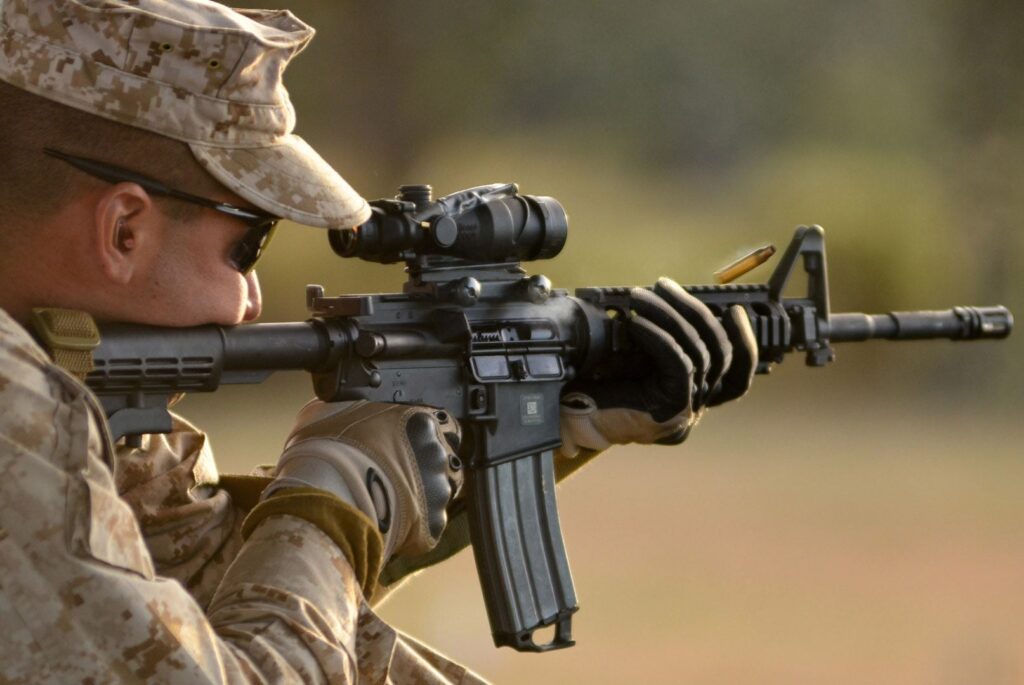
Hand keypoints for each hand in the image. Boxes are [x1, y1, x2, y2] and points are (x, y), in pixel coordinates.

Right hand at [264, 400, 463, 560]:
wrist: (327, 494)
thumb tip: (346, 408)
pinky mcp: (433, 523)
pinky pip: (429, 525)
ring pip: (440, 492)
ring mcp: (438, 488)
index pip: (443, 423)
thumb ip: (354, 408)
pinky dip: (414, 527)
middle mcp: (437, 452)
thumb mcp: (333, 410)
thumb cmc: (327, 448)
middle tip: (399, 475)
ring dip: (423, 496)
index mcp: (420, 420)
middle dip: (427, 467)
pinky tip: (390, 522)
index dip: (428, 435)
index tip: (412, 444)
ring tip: (392, 502)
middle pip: (445, 459)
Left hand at [560, 277, 756, 455]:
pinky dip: (660, 336)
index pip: (738, 374)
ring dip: (670, 315)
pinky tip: (638, 323)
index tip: (737, 310)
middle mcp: (699, 404)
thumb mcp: (638, 358)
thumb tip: (669, 301)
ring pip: (700, 351)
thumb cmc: (600, 389)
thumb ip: (664, 340)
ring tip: (641, 296)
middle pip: (720, 351)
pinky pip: (679, 362)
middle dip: (694, 310)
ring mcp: (690, 408)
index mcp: (694, 394)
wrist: (575, 421)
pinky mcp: (674, 407)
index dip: (745, 341)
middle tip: (663, 285)